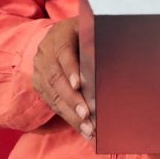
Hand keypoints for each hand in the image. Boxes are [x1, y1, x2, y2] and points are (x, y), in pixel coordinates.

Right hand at [32, 19, 93, 139]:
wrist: (58, 36)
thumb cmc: (84, 33)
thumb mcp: (90, 29)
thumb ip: (98, 39)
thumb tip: (119, 52)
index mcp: (59, 35)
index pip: (63, 52)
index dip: (70, 69)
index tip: (79, 84)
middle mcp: (45, 53)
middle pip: (56, 78)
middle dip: (72, 99)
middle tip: (86, 115)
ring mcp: (40, 70)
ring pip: (53, 95)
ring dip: (71, 115)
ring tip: (88, 129)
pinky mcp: (40, 86)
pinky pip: (53, 104)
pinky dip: (69, 118)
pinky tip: (83, 130)